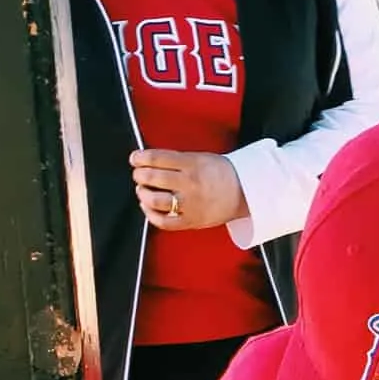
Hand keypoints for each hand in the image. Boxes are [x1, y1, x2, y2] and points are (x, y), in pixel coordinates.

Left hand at [133, 150, 247, 231]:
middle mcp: (189, 184)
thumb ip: (175, 160)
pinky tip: (147, 206)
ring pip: (155, 200)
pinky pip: (163, 221)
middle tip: (138, 174)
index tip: (135, 158)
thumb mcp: (200, 158)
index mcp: (192, 164)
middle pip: (153, 177)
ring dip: (142, 193)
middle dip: (139, 174)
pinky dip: (150, 214)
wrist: (243, 193)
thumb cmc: (221, 174)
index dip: (140, 158)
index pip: (157, 158)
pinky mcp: (190, 221)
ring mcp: (189, 204)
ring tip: (142, 189)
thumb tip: (149, 161)